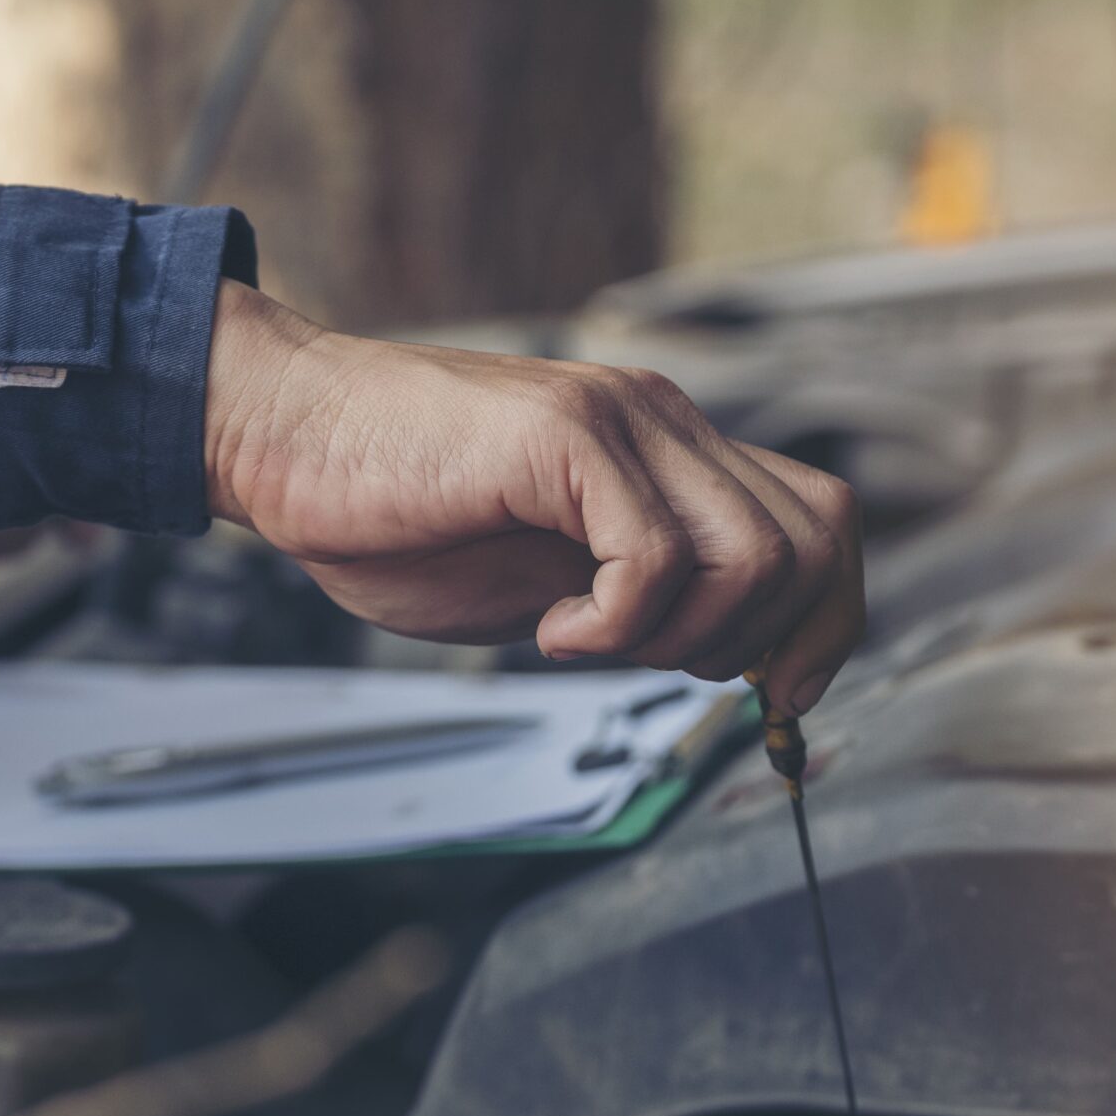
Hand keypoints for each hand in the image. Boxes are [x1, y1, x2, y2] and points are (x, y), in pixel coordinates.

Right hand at [201, 281, 863, 715]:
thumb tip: (732, 656)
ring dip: (686, 638)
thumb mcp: (554, 572)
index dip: (829, 620)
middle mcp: (665, 423)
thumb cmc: (401, 511)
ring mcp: (621, 421)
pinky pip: (655, 558)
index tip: (777, 693)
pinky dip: (616, 627)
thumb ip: (643, 595)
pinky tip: (548, 630)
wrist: (286, 439)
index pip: (822, 524)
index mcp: (672, 453)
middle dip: (765, 642)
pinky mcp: (564, 438)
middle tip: (662, 667)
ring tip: (592, 644)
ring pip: (754, 556)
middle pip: (816, 539)